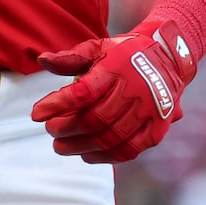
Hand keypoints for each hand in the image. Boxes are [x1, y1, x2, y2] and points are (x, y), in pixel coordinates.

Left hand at [30, 19, 196, 163]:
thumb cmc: (126, 54)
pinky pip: (128, 150)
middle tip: (50, 131)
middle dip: (65, 129)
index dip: (56, 104)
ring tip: (61, 146)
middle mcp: (135, 90)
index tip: (36, 114)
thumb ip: (70, 58)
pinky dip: (104, 157)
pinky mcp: (156, 129)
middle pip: (93, 119)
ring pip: (109, 138)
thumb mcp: (99, 47)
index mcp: (117, 68)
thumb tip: (41, 60)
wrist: (169, 58)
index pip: (82, 92)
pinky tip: (86, 155)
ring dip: (80, 146)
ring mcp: (148, 112)